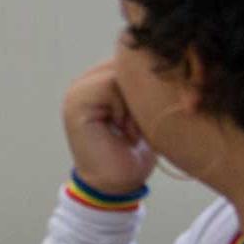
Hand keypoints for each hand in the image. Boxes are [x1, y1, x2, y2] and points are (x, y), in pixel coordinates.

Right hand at [61, 59, 157, 193]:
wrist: (117, 186)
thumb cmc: (135, 152)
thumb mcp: (143, 111)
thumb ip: (142, 85)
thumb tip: (167, 60)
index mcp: (100, 79)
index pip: (133, 57)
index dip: (151, 80)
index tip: (154, 113)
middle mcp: (86, 80)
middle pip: (128, 61)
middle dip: (143, 91)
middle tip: (141, 126)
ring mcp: (78, 89)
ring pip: (122, 71)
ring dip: (134, 102)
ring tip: (131, 129)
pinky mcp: (77, 102)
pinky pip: (111, 84)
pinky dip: (124, 109)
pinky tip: (123, 131)